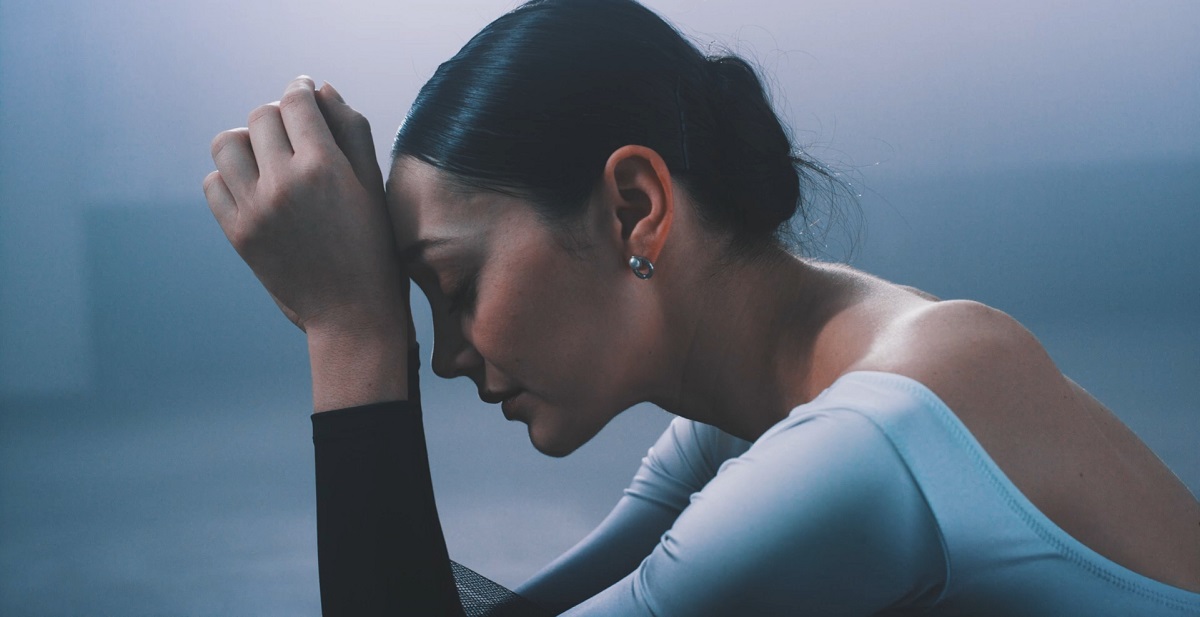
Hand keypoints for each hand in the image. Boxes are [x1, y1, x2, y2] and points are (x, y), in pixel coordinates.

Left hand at [203, 76, 404, 335]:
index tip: (304, 92)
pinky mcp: (237, 233)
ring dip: (247, 141)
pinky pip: (214, 183)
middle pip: (260, 116)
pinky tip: (255, 186)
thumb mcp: (374, 187)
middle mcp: (284, 183)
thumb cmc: (374, 248)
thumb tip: (320, 90)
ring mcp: (255, 209)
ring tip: (267, 156)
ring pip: (227, 143)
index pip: (295, 101)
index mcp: (324, 167)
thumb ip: (352, 132)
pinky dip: (230, 177)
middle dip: (278, 116)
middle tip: (293, 132)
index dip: (300, 89)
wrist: (352, 314)